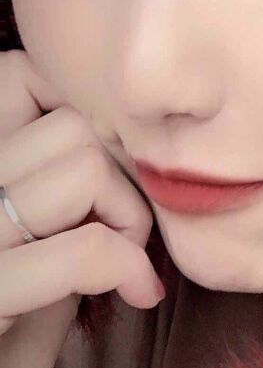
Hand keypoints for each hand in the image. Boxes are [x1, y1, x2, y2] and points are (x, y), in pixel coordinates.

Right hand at [0, 50, 162, 367]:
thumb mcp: (24, 244)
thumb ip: (54, 188)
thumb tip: (122, 149)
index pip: (21, 73)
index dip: (81, 116)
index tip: (104, 177)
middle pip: (72, 123)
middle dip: (119, 175)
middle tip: (123, 232)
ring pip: (83, 164)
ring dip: (127, 216)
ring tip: (122, 262)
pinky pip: (85, 248)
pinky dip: (128, 266)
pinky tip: (137, 294)